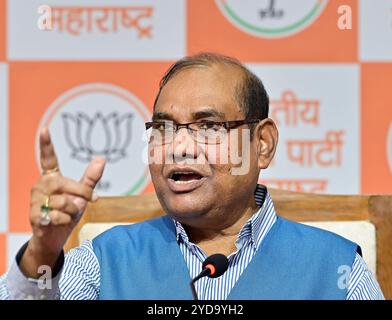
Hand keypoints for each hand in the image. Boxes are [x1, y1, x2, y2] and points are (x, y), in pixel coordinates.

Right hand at [20, 127, 105, 277]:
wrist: (56, 237)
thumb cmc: (68, 212)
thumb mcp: (82, 195)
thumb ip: (90, 178)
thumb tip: (102, 158)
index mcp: (52, 177)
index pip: (48, 158)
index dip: (46, 144)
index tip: (45, 129)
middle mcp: (40, 185)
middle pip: (64, 183)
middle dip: (80, 193)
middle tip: (88, 201)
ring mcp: (35, 200)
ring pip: (62, 201)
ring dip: (72, 211)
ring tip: (67, 214)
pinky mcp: (34, 215)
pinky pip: (57, 215)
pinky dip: (64, 220)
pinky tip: (59, 222)